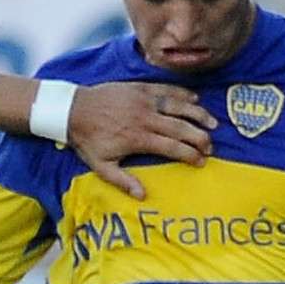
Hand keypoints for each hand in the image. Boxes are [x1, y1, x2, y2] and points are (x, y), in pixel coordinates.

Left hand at [66, 83, 216, 198]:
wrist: (72, 110)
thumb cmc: (87, 140)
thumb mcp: (100, 166)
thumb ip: (123, 181)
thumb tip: (142, 195)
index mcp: (138, 139)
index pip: (172, 148)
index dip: (190, 155)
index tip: (201, 162)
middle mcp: (145, 118)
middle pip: (181, 128)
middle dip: (199, 138)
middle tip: (211, 147)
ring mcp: (144, 101)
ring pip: (178, 106)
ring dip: (198, 114)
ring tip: (213, 123)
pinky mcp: (140, 88)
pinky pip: (166, 89)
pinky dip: (182, 94)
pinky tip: (195, 99)